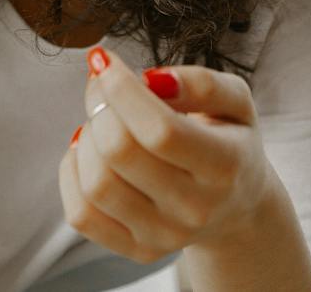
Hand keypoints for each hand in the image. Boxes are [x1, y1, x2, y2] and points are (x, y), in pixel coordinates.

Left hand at [57, 45, 277, 264]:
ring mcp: (165, 236)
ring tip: (103, 120)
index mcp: (224, 166)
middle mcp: (196, 209)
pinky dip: (73, 173)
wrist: (238, 206)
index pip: (160, 131)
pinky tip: (91, 152)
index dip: (121, 89)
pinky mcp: (137, 250)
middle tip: (102, 85)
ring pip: (96, 184)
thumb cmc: (229, 140)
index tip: (104, 61)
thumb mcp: (235, 101)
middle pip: (120, 153)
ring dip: (87, 137)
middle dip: (99, 105)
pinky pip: (81, 214)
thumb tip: (152, 80)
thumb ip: (204, 82)